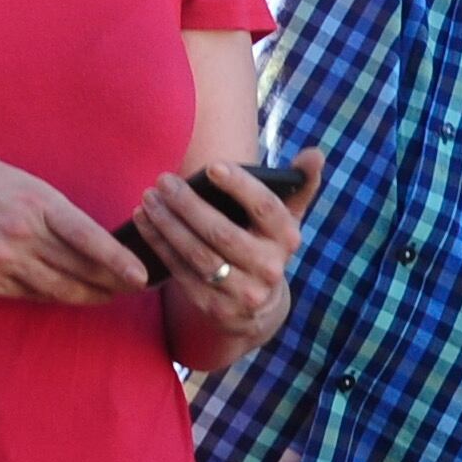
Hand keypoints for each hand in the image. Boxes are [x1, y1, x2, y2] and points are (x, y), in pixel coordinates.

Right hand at [0, 147, 151, 302]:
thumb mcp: (16, 179)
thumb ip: (50, 208)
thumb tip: (87, 237)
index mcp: (34, 201)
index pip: (88, 237)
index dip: (118, 260)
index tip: (142, 276)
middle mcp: (20, 234)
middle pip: (79, 270)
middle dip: (111, 282)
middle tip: (134, 287)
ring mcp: (0, 261)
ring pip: (58, 289)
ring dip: (87, 295)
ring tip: (108, 295)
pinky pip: (28, 293)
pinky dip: (51, 294)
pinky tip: (65, 292)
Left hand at [135, 148, 323, 348]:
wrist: (258, 306)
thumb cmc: (264, 244)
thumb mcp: (285, 219)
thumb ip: (299, 184)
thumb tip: (315, 153)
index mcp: (287, 239)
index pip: (265, 208)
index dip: (240, 186)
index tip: (212, 166)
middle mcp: (269, 269)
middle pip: (222, 232)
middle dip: (188, 204)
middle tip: (163, 181)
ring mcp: (243, 293)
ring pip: (198, 255)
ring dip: (168, 224)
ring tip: (148, 199)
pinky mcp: (216, 308)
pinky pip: (182, 273)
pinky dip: (160, 245)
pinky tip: (145, 222)